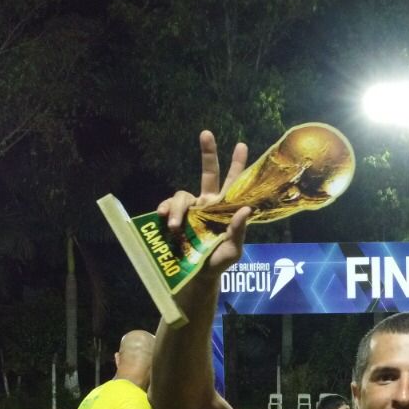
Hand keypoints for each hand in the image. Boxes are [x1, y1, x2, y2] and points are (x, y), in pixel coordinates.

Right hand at [157, 131, 254, 279]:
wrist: (197, 276)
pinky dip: (164, 211)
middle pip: (208, 172)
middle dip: (208, 153)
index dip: (237, 164)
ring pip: (182, 196)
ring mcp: (190, 209)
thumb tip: (246, 209)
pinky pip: (166, 207)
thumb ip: (239, 230)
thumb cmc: (219, 261)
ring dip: (177, 209)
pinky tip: (162, 218)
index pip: (233, 183)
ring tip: (174, 226)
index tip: (241, 144)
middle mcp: (208, 203)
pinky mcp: (173, 217)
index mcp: (224, 208)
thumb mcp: (233, 249)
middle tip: (206, 133)